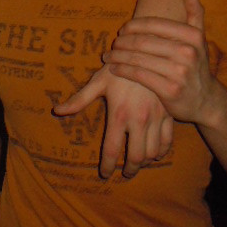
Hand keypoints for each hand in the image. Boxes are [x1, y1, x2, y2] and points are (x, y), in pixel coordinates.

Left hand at [52, 65, 172, 178]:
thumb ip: (79, 99)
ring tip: (137, 164)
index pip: (111, 150)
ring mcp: (156, 119)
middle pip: (134, 157)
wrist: (150, 53)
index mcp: (118, 115)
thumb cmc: (119, 66)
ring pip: (152, 152)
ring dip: (144, 162)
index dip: (106, 166)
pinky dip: (161, 152)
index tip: (104, 174)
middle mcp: (138, 120)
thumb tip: (57, 111)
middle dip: (129, 169)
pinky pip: (167, 141)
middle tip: (124, 173)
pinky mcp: (169, 115)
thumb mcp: (98, 81)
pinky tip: (154, 153)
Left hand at [103, 0, 216, 126]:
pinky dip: (122, 70)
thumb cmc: (197, 66)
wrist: (206, 101)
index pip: (154, 24)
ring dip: (117, 56)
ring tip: (107, 56)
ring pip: (138, 58)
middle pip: (143, 42)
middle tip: (113, 44)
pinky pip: (138, 75)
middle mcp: (187, 52)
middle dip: (122, 42)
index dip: (134, 25)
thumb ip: (195, 14)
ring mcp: (179, 72)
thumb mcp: (200, 40)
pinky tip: (113, 69)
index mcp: (192, 36)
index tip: (122, 29)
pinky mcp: (169, 90)